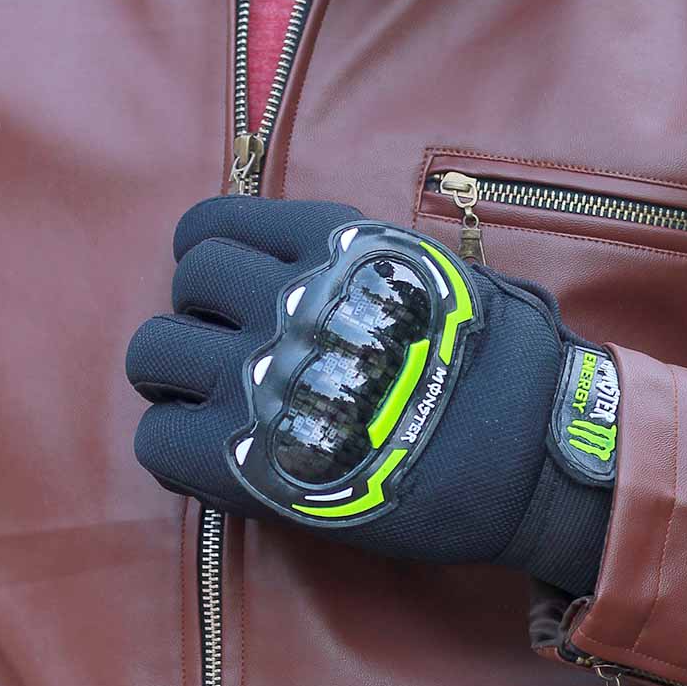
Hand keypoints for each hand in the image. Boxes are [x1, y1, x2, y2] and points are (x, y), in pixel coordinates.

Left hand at [126, 196, 616, 594]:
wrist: (534, 461)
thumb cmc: (513, 372)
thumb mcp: (451, 279)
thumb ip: (375, 266)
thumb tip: (329, 269)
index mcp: (336, 249)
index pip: (215, 224)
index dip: (210, 258)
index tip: (230, 292)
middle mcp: (288, 300)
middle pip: (183, 282)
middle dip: (198, 317)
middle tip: (231, 355)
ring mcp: (263, 378)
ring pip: (152, 355)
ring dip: (176, 380)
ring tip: (215, 407)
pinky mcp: (251, 460)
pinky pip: (156, 440)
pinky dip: (174, 448)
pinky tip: (213, 459)